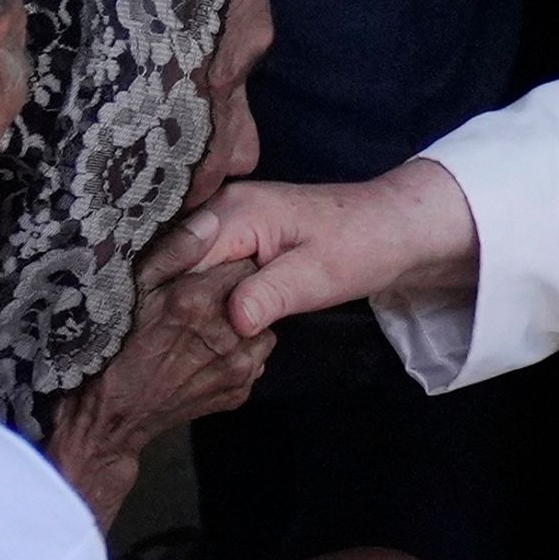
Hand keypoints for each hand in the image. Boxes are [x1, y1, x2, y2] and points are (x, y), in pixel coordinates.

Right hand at [47, 265, 274, 525]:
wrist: (110, 417)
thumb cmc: (112, 345)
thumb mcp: (132, 287)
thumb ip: (174, 250)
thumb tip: (209, 220)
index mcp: (197, 300)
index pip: (243, 262)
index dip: (227, 262)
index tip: (209, 269)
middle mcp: (226, 334)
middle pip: (255, 293)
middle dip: (237, 290)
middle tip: (204, 298)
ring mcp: (237, 367)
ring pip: (261, 325)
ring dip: (242, 321)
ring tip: (206, 326)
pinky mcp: (240, 390)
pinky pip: (255, 357)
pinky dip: (239, 350)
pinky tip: (207, 352)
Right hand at [165, 160, 479, 337]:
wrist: (395, 230)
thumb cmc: (361, 247)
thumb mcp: (318, 276)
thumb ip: (271, 293)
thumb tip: (235, 321)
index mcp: (233, 211)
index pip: (177, 257)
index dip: (170, 298)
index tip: (163, 337)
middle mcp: (221, 211)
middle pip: (178, 265)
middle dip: (179, 305)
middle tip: (179, 348)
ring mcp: (229, 225)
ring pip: (192, 274)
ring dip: (196, 308)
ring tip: (193, 343)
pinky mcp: (240, 242)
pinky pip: (211, 274)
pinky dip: (213, 300)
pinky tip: (216, 327)